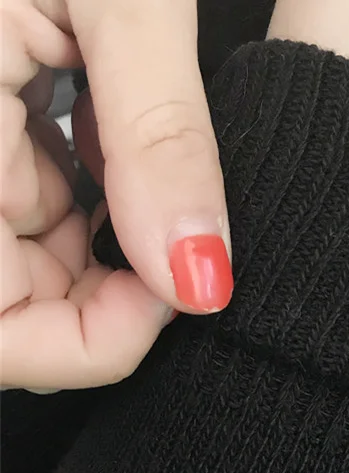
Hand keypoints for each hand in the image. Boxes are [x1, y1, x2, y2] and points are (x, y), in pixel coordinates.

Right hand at [0, 0, 231, 391]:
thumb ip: (158, 137)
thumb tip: (204, 280)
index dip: (89, 343)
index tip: (178, 288)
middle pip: (17, 312)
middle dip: (110, 285)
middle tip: (176, 213)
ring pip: (31, 263)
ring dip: (106, 232)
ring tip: (131, 141)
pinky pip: (32, 207)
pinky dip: (87, 191)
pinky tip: (103, 128)